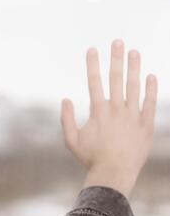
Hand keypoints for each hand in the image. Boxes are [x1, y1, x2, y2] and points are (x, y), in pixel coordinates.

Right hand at [60, 40, 157, 197]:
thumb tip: (64, 99)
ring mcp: (132, 116)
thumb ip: (66, 119)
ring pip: (134, 86)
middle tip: (117, 41)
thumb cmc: (90, 158)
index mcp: (98, 112)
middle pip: (116, 78)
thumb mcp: (71, 140)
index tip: (92, 49)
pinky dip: (151, 89)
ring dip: (134, 67)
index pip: (94, 82)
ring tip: (135, 51)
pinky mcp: (145, 126)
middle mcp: (116, 110)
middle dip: (116, 58)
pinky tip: (151, 76)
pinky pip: (150, 103)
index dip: (92, 64)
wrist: (114, 173)